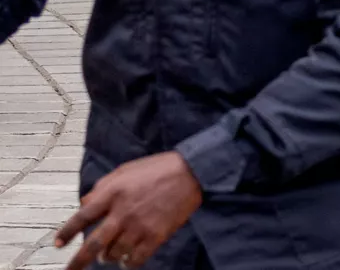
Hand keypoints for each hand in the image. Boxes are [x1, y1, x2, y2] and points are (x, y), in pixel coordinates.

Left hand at [54, 151, 201, 269]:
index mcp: (113, 193)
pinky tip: (127, 260)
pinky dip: (128, 263)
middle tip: (71, 269)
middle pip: (94, 244)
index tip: (58, 244)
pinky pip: (135, 259)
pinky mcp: (156, 235)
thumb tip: (85, 203)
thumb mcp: (125, 170)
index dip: (67, 232)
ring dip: (108, 257)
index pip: (82, 216)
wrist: (192, 172)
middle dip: (79, 261)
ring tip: (109, 255)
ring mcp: (140, 226)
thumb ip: (102, 187)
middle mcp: (123, 212)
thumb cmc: (159, 168)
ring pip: (114, 253)